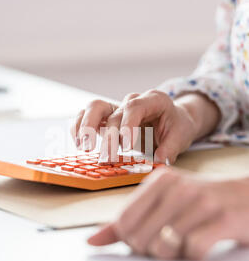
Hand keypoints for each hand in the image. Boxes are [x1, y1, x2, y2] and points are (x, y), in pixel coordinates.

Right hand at [71, 91, 201, 163]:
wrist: (171, 120)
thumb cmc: (176, 126)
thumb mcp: (181, 136)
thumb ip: (170, 148)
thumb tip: (160, 161)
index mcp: (153, 100)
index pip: (135, 107)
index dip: (128, 125)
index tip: (127, 146)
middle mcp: (132, 101)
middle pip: (113, 113)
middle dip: (109, 137)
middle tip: (107, 157)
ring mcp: (117, 108)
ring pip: (95, 108)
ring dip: (86, 126)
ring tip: (84, 147)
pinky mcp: (106, 118)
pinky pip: (86, 116)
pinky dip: (79, 127)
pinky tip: (78, 143)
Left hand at [88, 167, 248, 260]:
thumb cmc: (204, 203)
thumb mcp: (165, 202)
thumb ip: (128, 220)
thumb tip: (92, 239)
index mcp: (160, 180)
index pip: (124, 222)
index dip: (131, 240)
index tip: (147, 239)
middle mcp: (178, 187)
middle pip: (140, 238)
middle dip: (152, 251)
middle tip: (171, 244)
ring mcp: (201, 201)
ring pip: (162, 247)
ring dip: (173, 256)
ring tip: (185, 245)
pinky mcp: (222, 219)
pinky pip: (191, 251)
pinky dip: (194, 258)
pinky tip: (201, 248)